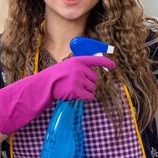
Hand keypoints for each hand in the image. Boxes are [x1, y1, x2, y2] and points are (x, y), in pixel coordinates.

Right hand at [0, 55, 115, 134]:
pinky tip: (75, 95)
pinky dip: (85, 97)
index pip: (95, 60)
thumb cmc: (55, 77)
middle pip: (95, 79)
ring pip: (92, 88)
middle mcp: (79, 68)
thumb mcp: (67, 67)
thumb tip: (94, 74)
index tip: (114, 66)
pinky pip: (89, 96)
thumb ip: (80, 68)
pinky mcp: (77, 90)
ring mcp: (78, 79)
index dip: (106, 62)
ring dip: (86, 91)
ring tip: (73, 89)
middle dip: (89, 83)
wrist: (43, 85)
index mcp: (77, 60)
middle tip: (76, 85)